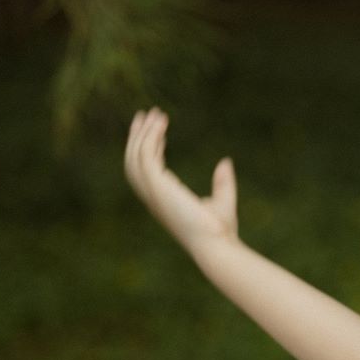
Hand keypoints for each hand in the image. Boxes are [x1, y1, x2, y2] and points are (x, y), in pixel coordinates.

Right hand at [124, 108, 238, 253]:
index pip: (148, 171)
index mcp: (163, 201)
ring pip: (136, 156)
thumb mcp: (223, 201)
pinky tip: (162, 123)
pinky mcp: (157, 186)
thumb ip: (223, 182)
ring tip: (156, 114)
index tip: (156, 128)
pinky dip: (151, 137)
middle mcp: (153, 197)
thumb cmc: (220, 232)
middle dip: (138, 137)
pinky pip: (146, 155)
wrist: (217, 245)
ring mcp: (152, 192)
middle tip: (145, 115)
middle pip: (134, 161)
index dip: (150, 148)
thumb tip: (225, 162)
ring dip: (143, 133)